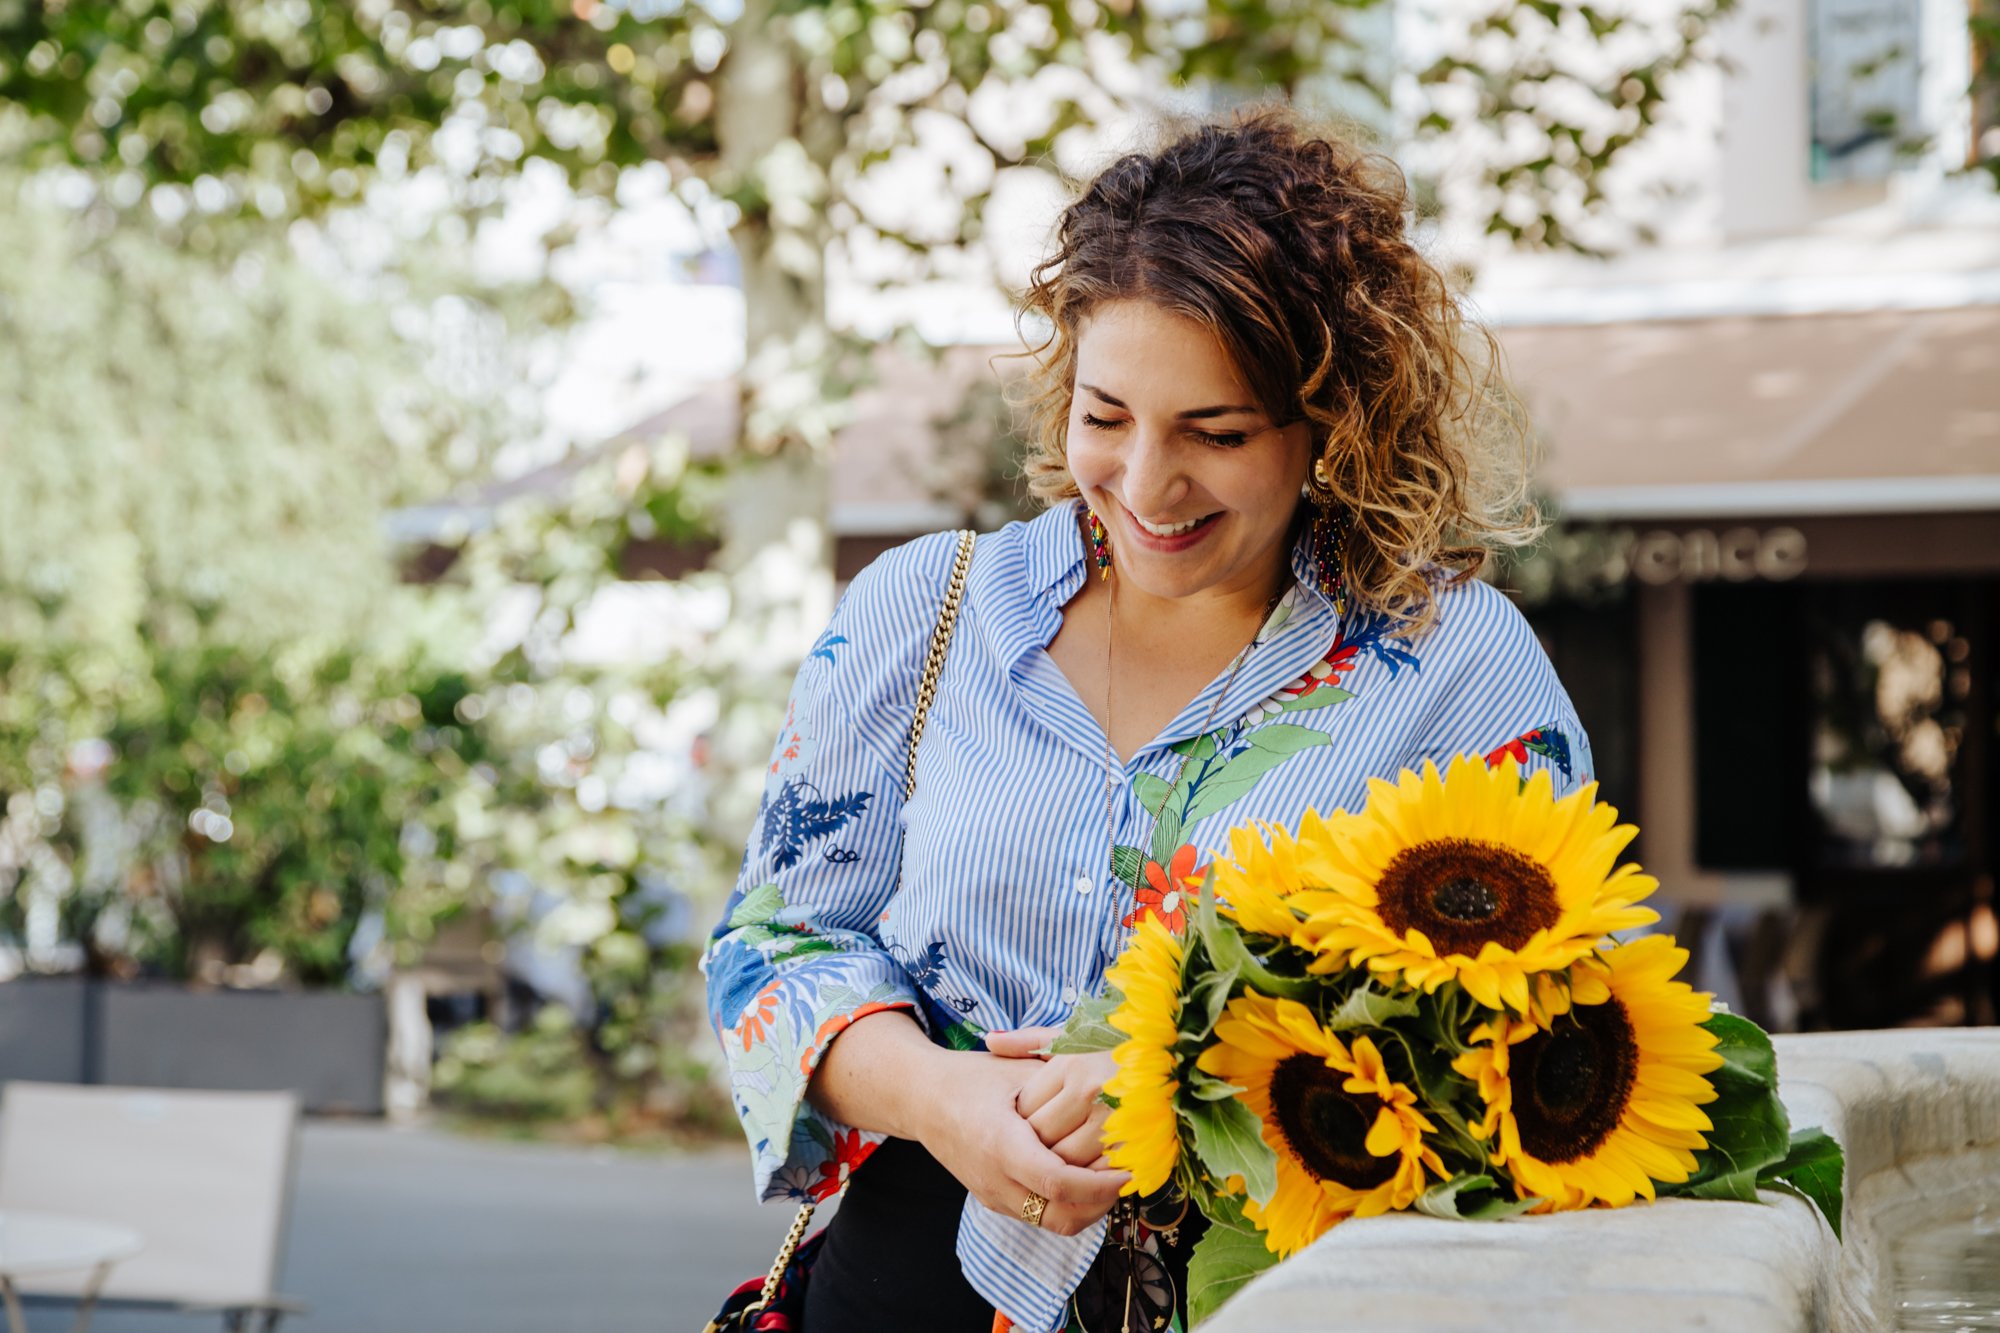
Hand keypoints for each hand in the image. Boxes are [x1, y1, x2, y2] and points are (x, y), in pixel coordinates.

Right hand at [915, 1046, 1128, 1236]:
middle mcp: (994, 1178)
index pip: (1057, 1182)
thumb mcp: (1015, 1073)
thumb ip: (1058, 1090)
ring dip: (1087, 1208)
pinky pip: (1037, 1215)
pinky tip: (1083, 1178)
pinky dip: (1065, 1205)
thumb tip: (1109, 1095)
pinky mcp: (993, 1199)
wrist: (920, 1098)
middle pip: (1059, 1216)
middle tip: (1127, 1178)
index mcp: (1000, 1143)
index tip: (1128, 1169)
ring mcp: (992, 1194)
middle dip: (1101, 1203)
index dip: (1099, 1183)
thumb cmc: (969, 1078)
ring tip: (1110, 1179)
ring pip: (1052, 1223)